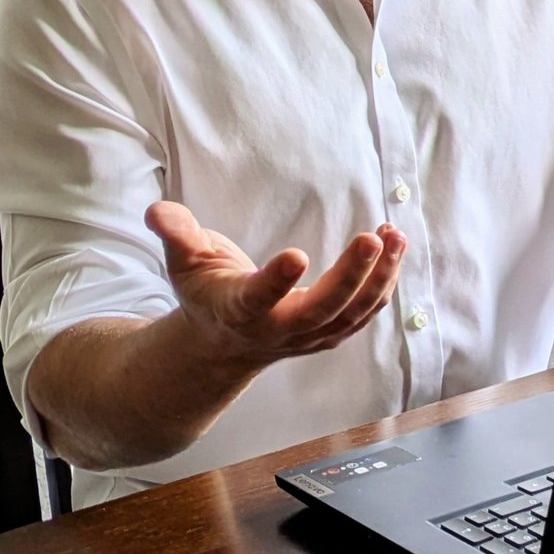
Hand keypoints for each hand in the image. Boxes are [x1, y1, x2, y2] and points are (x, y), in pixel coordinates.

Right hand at [144, 200, 405, 367]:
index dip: (276, 281)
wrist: (224, 343)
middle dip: (350, 276)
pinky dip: (384, 283)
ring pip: (351, 313)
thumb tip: (157, 210)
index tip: (298, 254)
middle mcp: (278, 328)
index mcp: (239, 310)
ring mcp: (309, 335)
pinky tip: (396, 247)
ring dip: (379, 276)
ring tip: (394, 235)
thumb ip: (176, 235)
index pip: (258, 298)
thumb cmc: (207, 293)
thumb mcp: (184, 263)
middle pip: (321, 310)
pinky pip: (365, 311)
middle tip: (372, 238)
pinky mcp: (331, 332)